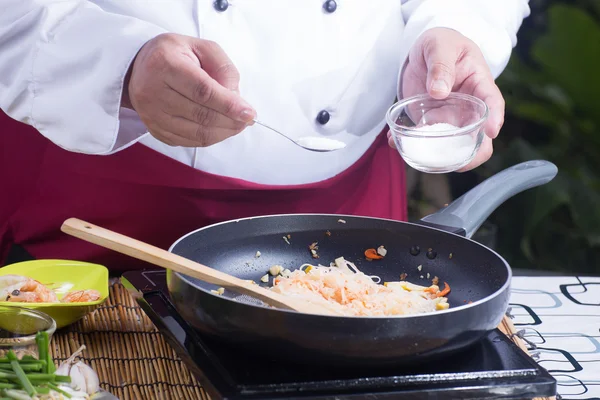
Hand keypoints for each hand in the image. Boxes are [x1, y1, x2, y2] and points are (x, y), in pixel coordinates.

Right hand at [123, 33, 255, 146]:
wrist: (139, 67)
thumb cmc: (176, 55)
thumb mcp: (202, 48)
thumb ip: (223, 68)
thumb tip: (236, 98)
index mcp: (165, 64)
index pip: (202, 91)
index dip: (229, 105)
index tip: (249, 113)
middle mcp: (153, 91)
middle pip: (201, 115)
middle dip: (231, 121)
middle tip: (247, 120)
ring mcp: (151, 114)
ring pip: (196, 133)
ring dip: (223, 133)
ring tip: (237, 125)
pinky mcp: (154, 129)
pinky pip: (188, 141)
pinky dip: (209, 138)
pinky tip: (220, 129)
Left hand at [390, 28, 504, 170]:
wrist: (424, 52)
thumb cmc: (440, 44)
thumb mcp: (439, 45)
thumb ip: (441, 65)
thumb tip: (439, 92)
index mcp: (479, 84)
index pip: (492, 102)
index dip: (495, 118)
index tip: (491, 131)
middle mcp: (468, 107)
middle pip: (479, 136)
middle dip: (471, 154)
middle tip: (456, 162)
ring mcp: (450, 119)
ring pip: (452, 145)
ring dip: (437, 155)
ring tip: (416, 152)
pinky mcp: (431, 124)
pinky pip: (424, 140)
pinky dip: (409, 144)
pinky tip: (393, 141)